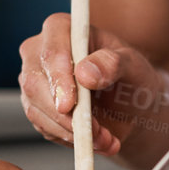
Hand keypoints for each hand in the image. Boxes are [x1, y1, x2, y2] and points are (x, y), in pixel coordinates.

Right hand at [18, 13, 168, 156]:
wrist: (132, 105)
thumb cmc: (132, 76)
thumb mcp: (134, 66)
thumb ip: (113, 63)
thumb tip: (85, 73)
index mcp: (62, 29)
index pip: (51, 50)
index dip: (58, 77)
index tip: (70, 104)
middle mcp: (40, 52)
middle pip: (34, 83)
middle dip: (65, 114)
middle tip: (95, 130)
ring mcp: (35, 81)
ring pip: (37, 110)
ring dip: (73, 131)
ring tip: (106, 138)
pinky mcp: (37, 108)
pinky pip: (45, 128)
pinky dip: (72, 140)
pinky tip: (98, 140)